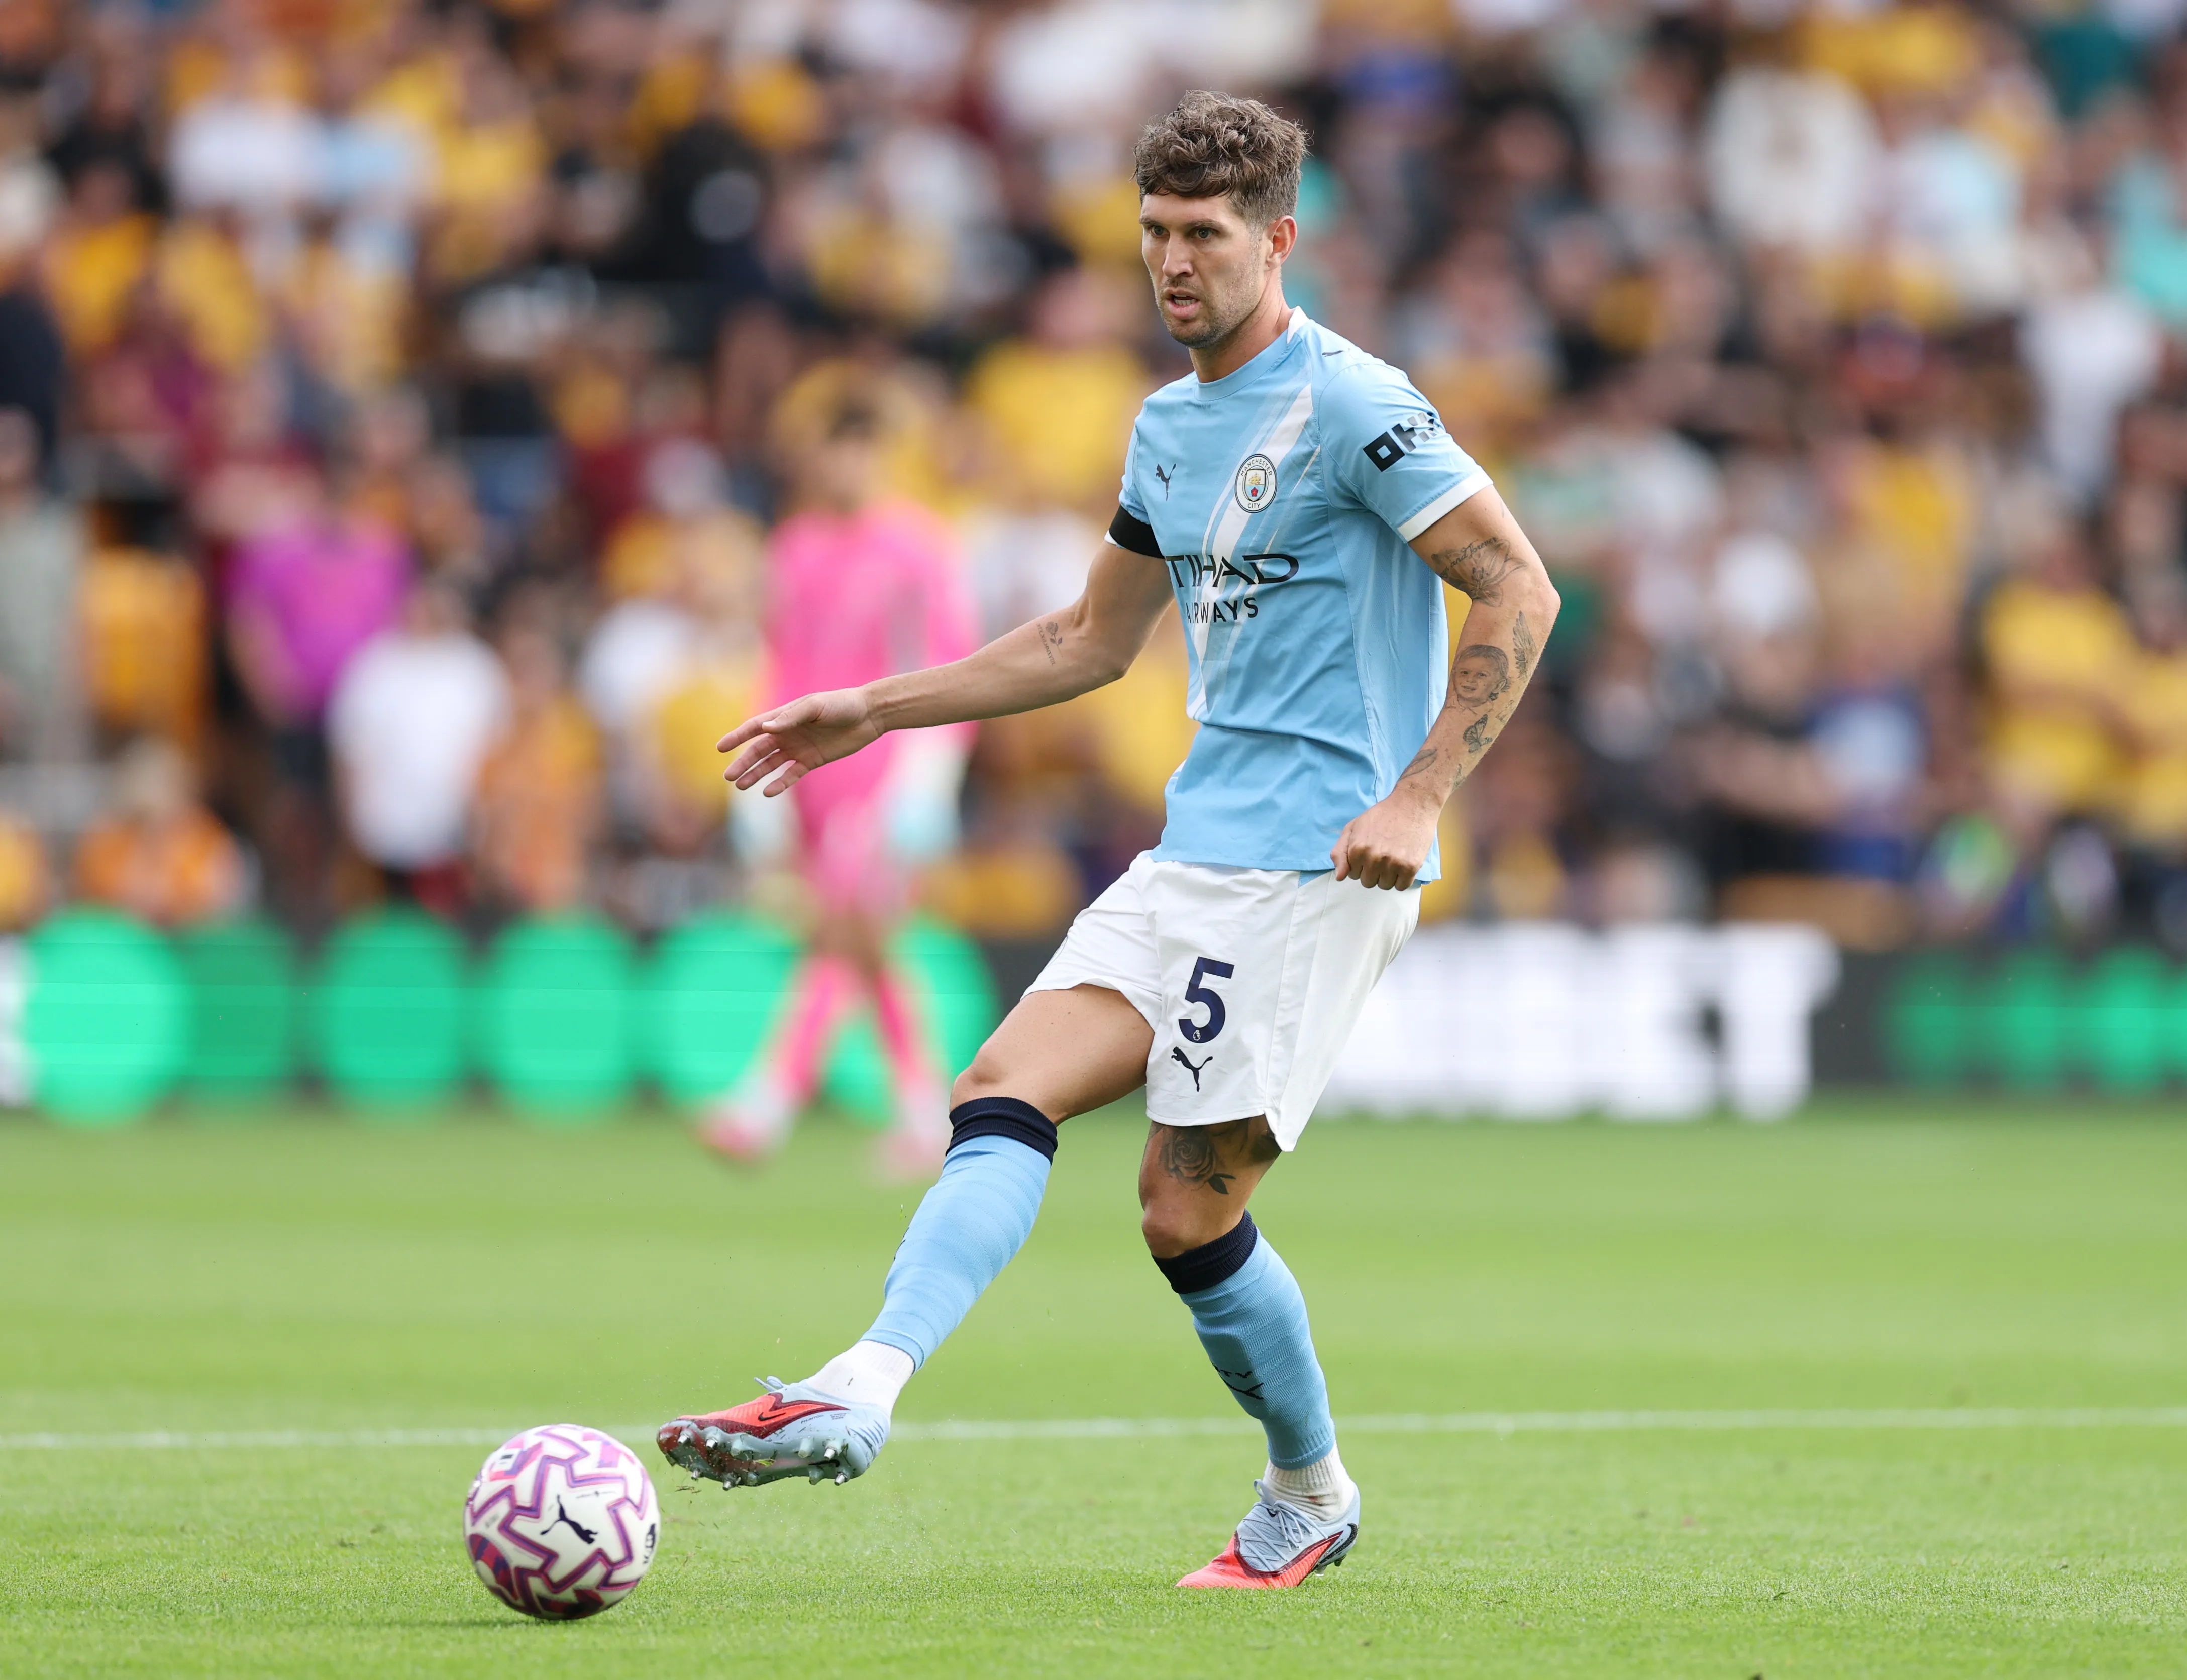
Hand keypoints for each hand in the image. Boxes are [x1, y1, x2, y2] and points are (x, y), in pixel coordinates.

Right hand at [717, 688, 880, 795]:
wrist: (868, 715)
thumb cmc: (841, 705)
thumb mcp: (815, 707)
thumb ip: (791, 718)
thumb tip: (765, 730)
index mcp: (784, 716)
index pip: (754, 728)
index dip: (737, 737)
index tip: (719, 748)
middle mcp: (788, 733)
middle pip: (759, 750)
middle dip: (743, 762)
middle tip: (728, 776)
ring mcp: (799, 748)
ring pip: (771, 764)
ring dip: (756, 774)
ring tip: (741, 785)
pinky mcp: (812, 761)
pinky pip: (792, 774)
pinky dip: (780, 783)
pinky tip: (768, 791)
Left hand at [1330, 788, 1439, 889]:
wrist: (1411, 805)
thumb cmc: (1381, 815)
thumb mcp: (1353, 827)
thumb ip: (1340, 852)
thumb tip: (1340, 877)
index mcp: (1357, 849)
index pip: (1352, 874)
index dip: (1361, 864)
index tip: (1369, 852)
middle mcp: (1374, 858)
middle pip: (1368, 882)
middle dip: (1373, 871)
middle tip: (1382, 854)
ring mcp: (1393, 863)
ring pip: (1384, 886)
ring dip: (1388, 876)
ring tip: (1393, 857)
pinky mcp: (1410, 867)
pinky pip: (1401, 887)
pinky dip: (1402, 879)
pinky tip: (1403, 863)